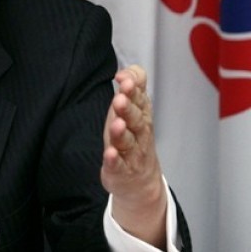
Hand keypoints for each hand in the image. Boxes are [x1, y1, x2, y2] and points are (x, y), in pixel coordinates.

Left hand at [101, 65, 167, 248]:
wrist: (140, 181)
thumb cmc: (133, 137)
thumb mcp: (133, 109)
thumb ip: (132, 86)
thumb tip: (126, 70)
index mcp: (141, 116)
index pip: (141, 99)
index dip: (134, 89)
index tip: (124, 78)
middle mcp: (139, 134)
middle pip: (135, 119)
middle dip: (128, 107)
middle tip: (120, 97)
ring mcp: (131, 153)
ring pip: (128, 141)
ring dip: (122, 132)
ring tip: (117, 123)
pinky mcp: (120, 171)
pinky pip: (118, 165)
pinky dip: (114, 160)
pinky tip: (109, 154)